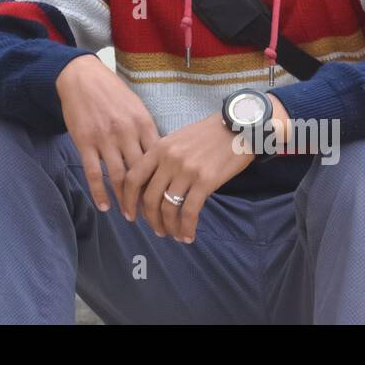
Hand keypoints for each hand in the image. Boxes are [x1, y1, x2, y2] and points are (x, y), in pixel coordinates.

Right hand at [55, 54, 159, 217]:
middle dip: (147, 197)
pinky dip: (99, 192)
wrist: (82, 77)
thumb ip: (147, 132)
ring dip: (125, 200)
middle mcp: (127, 132)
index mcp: (143, 124)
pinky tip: (104, 206)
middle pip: (141, 173)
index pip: (157, 161)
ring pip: (119, 177)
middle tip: (152, 215)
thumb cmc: (112, 93)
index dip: (162, 182)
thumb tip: (160, 157)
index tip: (167, 198)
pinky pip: (94, 173)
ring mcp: (105, 138)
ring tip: (130, 216)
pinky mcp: (85, 141)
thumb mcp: (136, 107)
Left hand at [122, 115, 254, 242]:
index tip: (129, 215)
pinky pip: (189, 211)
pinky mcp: (205, 181)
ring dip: (168, 226)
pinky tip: (188, 236)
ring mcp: (186, 170)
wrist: (237, 128)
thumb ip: (161, 160)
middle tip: (156, 230)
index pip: (133, 178)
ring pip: (168, 208)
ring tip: (172, 235)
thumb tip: (149, 188)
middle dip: (150, 219)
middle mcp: (169, 159)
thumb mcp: (176, 140)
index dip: (128, 200)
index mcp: (158, 148)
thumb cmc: (206, 135)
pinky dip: (186, 228)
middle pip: (149, 198)